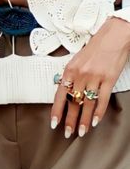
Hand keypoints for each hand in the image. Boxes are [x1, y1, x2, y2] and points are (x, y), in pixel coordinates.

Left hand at [51, 17, 129, 137]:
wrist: (114, 36)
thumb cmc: (96, 46)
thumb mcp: (78, 59)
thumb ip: (71, 75)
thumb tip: (66, 91)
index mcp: (70, 69)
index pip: (60, 94)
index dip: (57, 111)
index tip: (54, 123)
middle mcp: (81, 74)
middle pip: (73, 102)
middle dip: (70, 120)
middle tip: (68, 132)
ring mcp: (95, 78)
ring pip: (87, 105)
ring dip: (84, 120)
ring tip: (82, 131)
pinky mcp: (108, 80)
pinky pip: (102, 100)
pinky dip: (99, 113)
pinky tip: (96, 121)